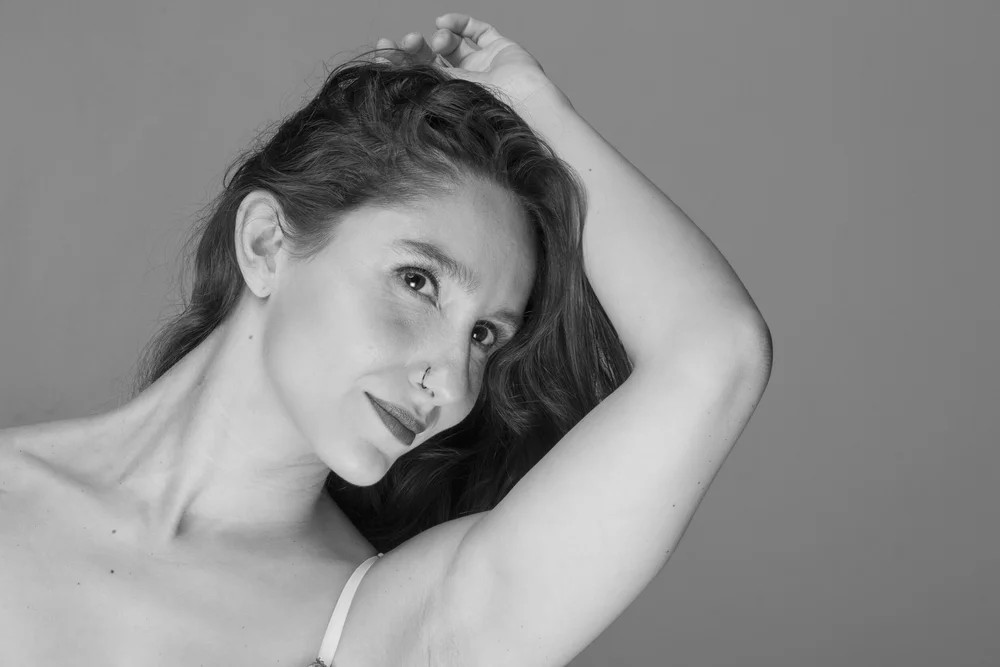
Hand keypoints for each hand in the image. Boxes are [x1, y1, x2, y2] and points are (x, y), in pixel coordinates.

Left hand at [375, 13, 566, 108]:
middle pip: (431, 58)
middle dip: (416, 47)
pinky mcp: (500, 50)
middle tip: (407, 41)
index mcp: (447, 103)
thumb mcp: (437, 99)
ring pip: (452, 43)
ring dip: (440, 37)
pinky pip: (477, 30)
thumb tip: (376, 74)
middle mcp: (463, 84)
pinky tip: (443, 22)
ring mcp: (482, 66)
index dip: (399, 62)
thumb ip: (412, 86)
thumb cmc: (483, 114)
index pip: (417, 78)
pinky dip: (459, 22)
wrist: (523, 109)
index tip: (383, 49)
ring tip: (438, 42)